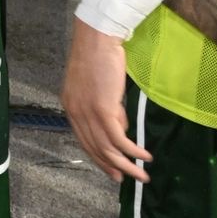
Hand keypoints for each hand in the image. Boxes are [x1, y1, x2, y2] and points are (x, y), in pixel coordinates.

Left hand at [60, 17, 150, 181]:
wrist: (97, 38)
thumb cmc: (100, 56)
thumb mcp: (99, 86)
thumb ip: (107, 107)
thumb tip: (121, 126)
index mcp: (71, 107)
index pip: (84, 141)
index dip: (99, 158)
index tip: (113, 170)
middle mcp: (76, 113)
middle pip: (95, 149)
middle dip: (113, 167)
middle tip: (127, 179)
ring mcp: (88, 113)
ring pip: (107, 149)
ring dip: (127, 165)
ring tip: (142, 175)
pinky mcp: (102, 110)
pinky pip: (119, 139)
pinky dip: (133, 151)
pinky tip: (145, 156)